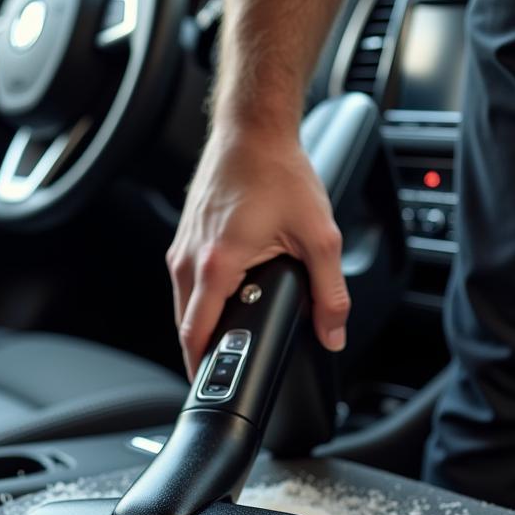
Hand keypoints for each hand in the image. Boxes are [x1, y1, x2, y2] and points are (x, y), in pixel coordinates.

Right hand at [166, 122, 349, 379]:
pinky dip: (201, 297)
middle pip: (185, 323)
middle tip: (227, 364)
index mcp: (216, 264)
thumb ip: (329, 294)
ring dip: (202, 321)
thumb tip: (332, 333)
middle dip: (203, 348)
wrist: (253, 129)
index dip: (200, 366)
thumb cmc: (278, 172)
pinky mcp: (185, 237)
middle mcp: (189, 258)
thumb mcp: (319, 238)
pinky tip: (226, 295)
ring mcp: (182, 246)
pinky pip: (185, 281)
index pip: (194, 333)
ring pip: (183, 303)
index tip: (209, 384)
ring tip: (230, 331)